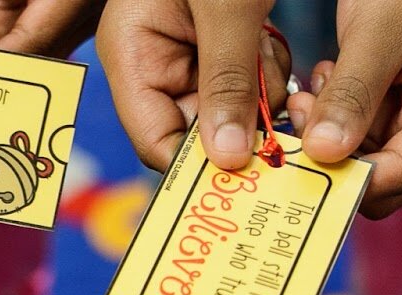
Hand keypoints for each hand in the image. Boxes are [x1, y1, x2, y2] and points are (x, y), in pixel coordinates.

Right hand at [95, 0, 288, 170]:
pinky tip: (267, 41)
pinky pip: (248, 87)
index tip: (242, 171)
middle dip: (239, 121)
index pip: (154, 140)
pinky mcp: (222, 51)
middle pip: (199, 132)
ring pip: (232, 113)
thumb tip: (228, 157)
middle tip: (268, 93)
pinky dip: (269, 74)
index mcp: (132, 55)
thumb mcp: (225, 8)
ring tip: (263, 47)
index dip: (196, 163)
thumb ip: (227, 79)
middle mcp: (157, 64)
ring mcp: (190, 60)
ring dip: (261, 92)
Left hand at [285, 0, 401, 216]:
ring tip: (310, 92)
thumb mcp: (380, 30)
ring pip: (364, 162)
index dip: (353, 180)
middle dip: (338, 159)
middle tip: (301, 117)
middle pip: (387, 181)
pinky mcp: (396, 109)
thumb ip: (354, 93)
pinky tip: (322, 83)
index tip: (301, 164)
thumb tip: (324, 155)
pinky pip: (356, 136)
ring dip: (328, 137)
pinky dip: (331, 119)